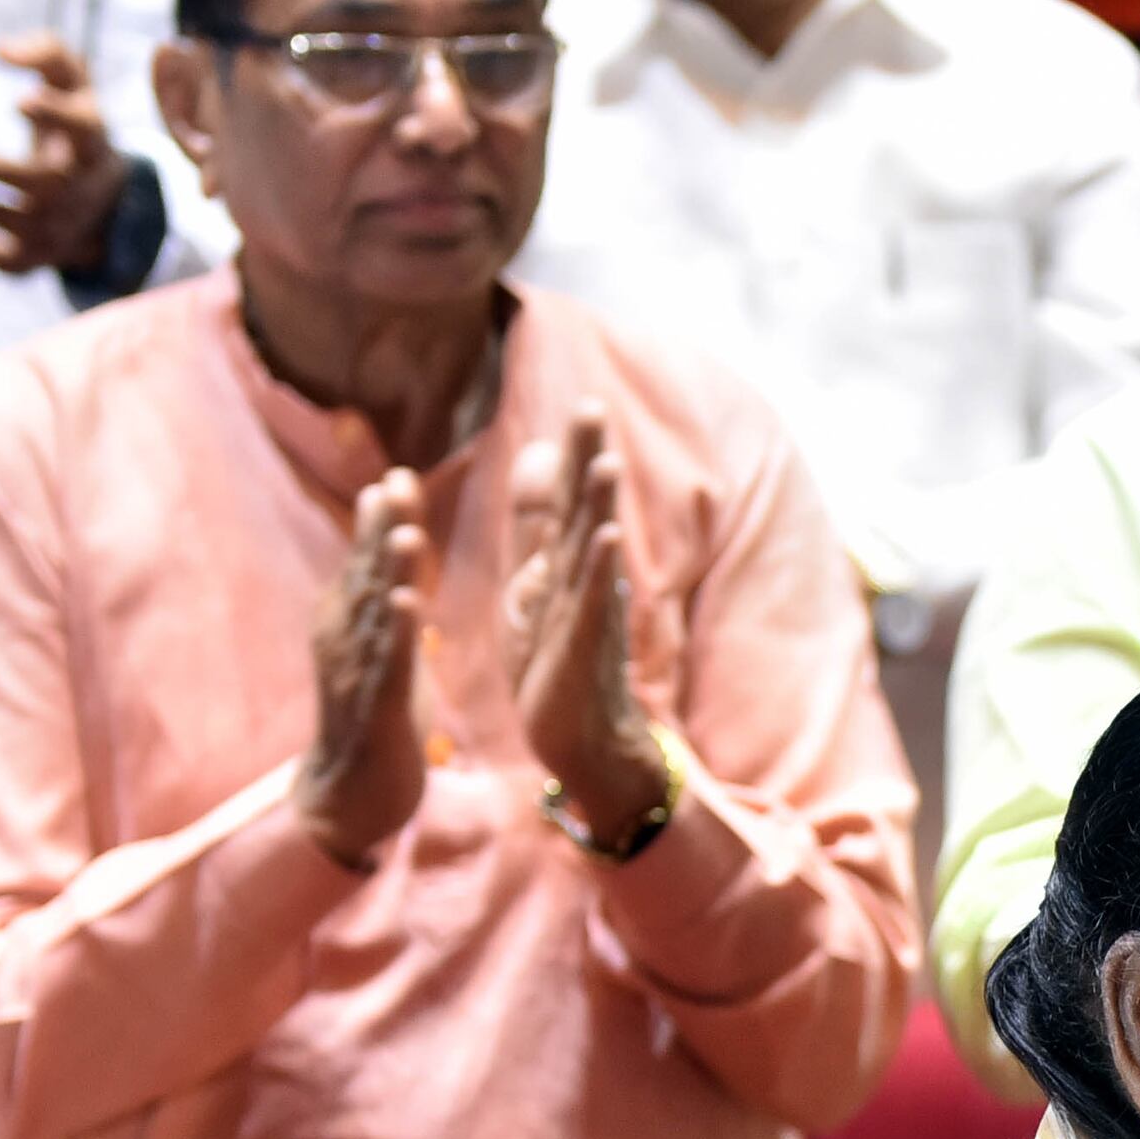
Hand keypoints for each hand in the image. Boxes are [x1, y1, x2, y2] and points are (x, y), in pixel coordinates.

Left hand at [0, 36, 130, 278]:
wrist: (98, 194)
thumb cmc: (70, 120)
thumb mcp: (70, 79)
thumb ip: (43, 52)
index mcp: (90, 138)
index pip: (81, 128)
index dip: (53, 116)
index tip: (18, 100)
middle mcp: (82, 187)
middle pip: (47, 184)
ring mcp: (63, 225)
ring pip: (24, 223)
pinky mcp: (41, 255)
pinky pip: (12, 262)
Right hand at [295, 470, 431, 869]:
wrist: (350, 795)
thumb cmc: (376, 713)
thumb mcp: (388, 643)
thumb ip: (392, 590)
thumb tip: (401, 536)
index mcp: (350, 621)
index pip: (369, 562)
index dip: (383, 521)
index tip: (400, 476)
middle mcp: (346, 640)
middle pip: (367, 576)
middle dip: (383, 531)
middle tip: (399, 481)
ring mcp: (359, 674)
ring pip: (375, 616)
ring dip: (388, 574)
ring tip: (406, 532)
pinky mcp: (380, 711)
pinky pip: (389, 667)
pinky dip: (397, 634)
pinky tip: (407, 605)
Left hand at [507, 413, 673, 848]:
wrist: (579, 738)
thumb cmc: (557, 661)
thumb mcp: (536, 584)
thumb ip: (535, 526)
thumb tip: (531, 460)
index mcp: (567, 563)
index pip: (569, 497)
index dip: (575, 452)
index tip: (584, 400)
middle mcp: (585, 579)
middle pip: (587, 510)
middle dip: (588, 459)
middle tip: (592, 404)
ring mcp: (589, 612)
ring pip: (594, 550)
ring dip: (600, 505)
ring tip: (604, 461)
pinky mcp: (585, 646)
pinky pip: (595, 602)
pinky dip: (601, 569)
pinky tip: (608, 536)